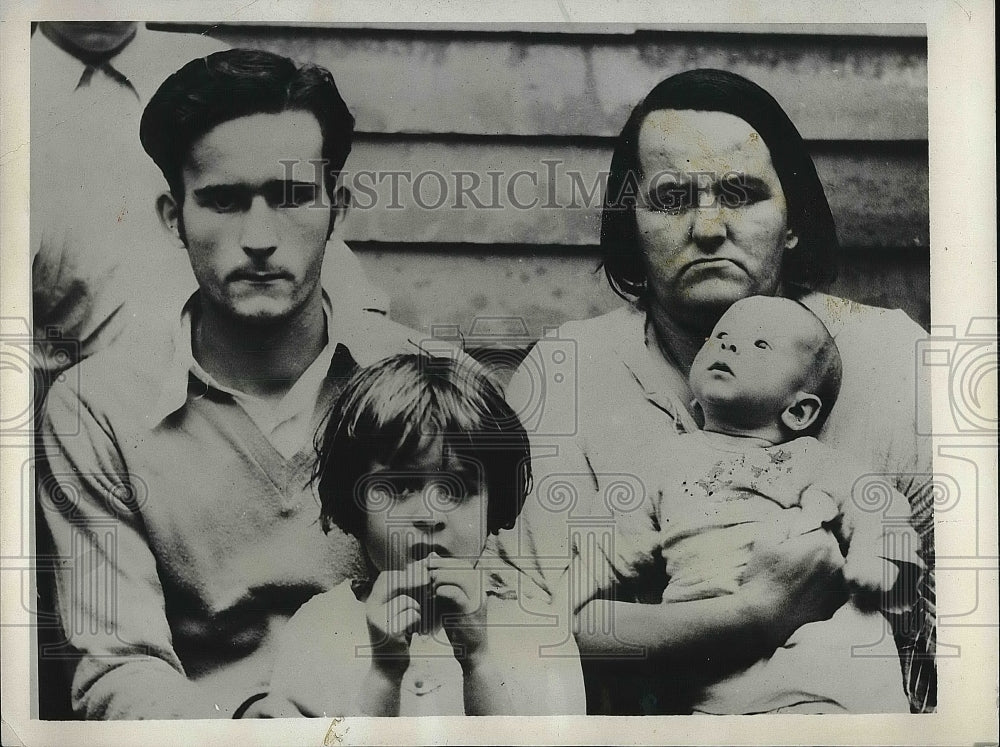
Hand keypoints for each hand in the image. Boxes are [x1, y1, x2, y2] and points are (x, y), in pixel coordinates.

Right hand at [365, 561, 429, 675]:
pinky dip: (417, 621)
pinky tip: (413, 632)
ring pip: (406, 601)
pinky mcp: (387, 633)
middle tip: (429, 582)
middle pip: (395, 582)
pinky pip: (410, 616)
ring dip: (417, 608)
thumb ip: (410, 588)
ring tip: (415, 620)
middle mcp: (370, 608)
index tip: (425, 570)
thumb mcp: (400, 609)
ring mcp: (377, 620)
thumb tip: (430, 559)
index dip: (407, 571)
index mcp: (372, 600)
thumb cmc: (398, 634)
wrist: (388, 667)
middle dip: (415, 580)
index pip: (388, 576)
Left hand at [428, 553, 488, 663]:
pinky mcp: (470, 611)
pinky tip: (433, 597)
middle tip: (421, 577)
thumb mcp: (451, 599)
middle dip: (436, 569)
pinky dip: (440, 592)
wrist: (473, 652)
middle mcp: (481, 587)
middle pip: (458, 566)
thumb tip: (431, 557)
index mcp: (478, 583)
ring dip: (438, 579)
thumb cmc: (459, 625)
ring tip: (428, 589)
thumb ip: (443, 580)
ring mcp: (477, 598)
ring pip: (457, 576)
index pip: (458, 563)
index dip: (439, 563)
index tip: (422, 569)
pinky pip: (454, 593)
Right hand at [740, 528, 847, 648]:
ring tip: (796, 574)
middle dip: (813, 546)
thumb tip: (799, 512)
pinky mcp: (836, 604)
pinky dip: (822, 584)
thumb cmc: (763, 575)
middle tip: (792, 557)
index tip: (790, 538)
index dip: (802, 530)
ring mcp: (839, 585)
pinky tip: (802, 588)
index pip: (819, 525)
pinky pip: (832, 586)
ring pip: (832, 565)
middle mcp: (838, 563)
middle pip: (828, 544)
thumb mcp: (766, 537)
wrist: (764, 615)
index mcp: (823, 543)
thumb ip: (786, 518)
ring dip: (820, 564)